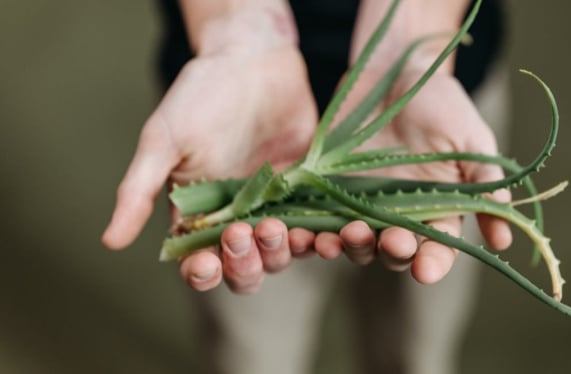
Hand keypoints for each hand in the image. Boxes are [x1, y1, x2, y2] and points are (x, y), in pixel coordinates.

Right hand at [102, 25, 320, 292]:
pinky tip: (326, 234)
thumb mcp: (163, 141)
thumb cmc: (200, 95)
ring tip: (279, 227)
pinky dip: (322, 238)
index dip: (203, 273)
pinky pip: (317, 226)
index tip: (207, 262)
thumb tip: (109, 241)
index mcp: (198, 214)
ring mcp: (275, 207)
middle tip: (244, 232)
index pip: (199, 263)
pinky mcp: (308, 192)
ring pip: (281, 254)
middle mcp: (237, 218)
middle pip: (244, 269)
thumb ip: (139, 191)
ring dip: (281, 252)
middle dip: (244, 263)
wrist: (253, 59)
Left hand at [315, 67, 512, 283]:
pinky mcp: (329, 189)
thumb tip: (504, 239)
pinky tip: (303, 233)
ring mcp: (361, 203)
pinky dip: (311, 232)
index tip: (426, 271)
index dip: (433, 263)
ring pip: (354, 242)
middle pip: (394, 251)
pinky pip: (318, 219)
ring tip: (341, 239)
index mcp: (436, 208)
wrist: (394, 71)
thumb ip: (483, 182)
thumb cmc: (439, 102)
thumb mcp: (470, 138)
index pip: (437, 248)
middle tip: (390, 242)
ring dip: (348, 247)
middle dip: (392, 252)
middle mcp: (398, 214)